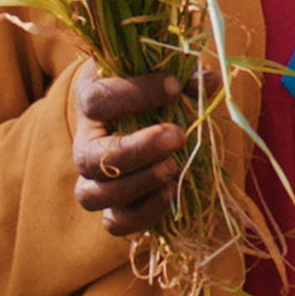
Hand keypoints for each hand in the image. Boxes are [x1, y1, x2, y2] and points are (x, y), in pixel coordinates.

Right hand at [72, 67, 191, 235]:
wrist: (146, 119)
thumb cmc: (153, 89)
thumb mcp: (165, 73)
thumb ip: (185, 74)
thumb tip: (210, 82)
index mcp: (90, 100)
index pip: (97, 100)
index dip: (135, 94)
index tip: (175, 86)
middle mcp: (84, 143)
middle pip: (89, 158)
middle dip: (136, 150)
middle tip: (177, 136)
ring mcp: (94, 180)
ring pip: (93, 195)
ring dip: (137, 185)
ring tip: (175, 168)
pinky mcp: (113, 207)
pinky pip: (116, 222)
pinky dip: (144, 213)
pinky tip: (173, 191)